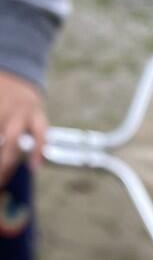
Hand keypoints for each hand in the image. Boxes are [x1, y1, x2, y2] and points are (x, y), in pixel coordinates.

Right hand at [0, 70, 46, 185]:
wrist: (12, 78)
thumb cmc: (27, 107)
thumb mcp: (37, 117)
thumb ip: (36, 138)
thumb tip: (35, 166)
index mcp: (35, 114)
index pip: (40, 133)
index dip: (38, 151)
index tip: (34, 169)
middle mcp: (18, 111)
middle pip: (12, 137)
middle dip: (7, 160)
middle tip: (2, 181)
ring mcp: (1, 107)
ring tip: (0, 175)